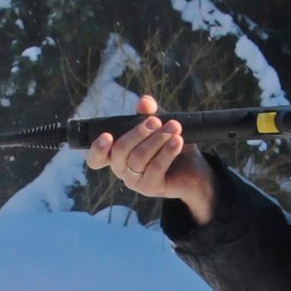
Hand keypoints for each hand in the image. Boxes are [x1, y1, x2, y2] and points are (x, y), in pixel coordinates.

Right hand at [87, 94, 215, 223]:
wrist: (193, 168)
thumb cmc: (170, 145)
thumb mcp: (160, 125)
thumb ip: (149, 113)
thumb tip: (144, 103)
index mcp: (118, 155)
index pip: (96, 158)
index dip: (97, 149)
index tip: (107, 136)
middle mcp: (122, 169)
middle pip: (120, 151)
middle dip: (138, 133)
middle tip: (156, 121)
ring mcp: (135, 181)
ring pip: (138, 158)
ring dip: (157, 140)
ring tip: (174, 127)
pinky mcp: (151, 188)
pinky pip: (155, 169)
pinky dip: (167, 152)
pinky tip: (177, 141)